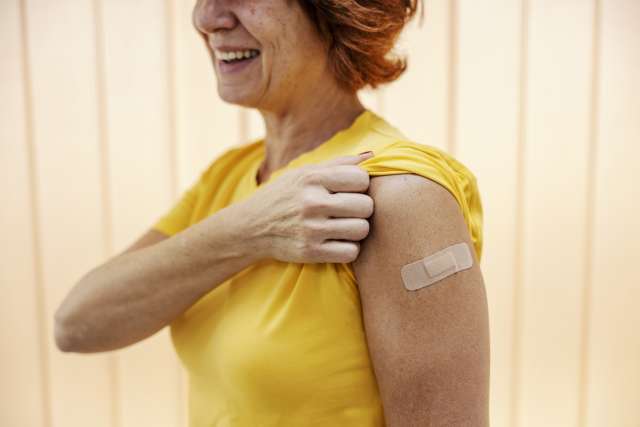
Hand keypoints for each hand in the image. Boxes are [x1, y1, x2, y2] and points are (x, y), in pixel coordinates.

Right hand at [244, 152, 374, 263]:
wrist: (250, 228)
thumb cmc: (283, 196)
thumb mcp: (303, 173)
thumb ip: (338, 164)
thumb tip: (373, 156)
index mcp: (312, 178)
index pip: (361, 179)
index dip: (361, 185)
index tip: (350, 190)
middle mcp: (311, 203)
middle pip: (366, 206)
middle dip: (362, 208)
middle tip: (349, 210)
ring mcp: (311, 230)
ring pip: (361, 230)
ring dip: (357, 229)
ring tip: (344, 226)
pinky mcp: (310, 253)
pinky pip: (351, 252)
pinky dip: (348, 249)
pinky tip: (337, 241)